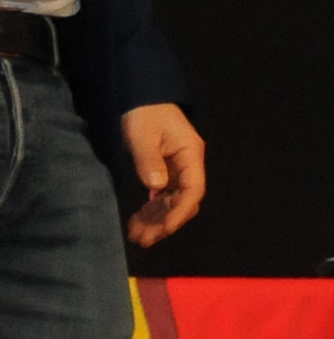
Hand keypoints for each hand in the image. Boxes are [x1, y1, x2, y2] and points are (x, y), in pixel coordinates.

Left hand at [120, 104, 205, 247]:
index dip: (180, 212)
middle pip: (184, 202)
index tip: (164, 229)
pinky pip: (161, 198)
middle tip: (143, 239)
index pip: (193, 190)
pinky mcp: (164, 174)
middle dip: (165, 222)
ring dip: (156, 221)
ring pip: (172, 204)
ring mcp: (177, 172)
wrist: (140, 99)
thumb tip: (155, 186)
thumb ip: (149, 159)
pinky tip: (137, 221)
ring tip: (136, 236)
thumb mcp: (143, 134)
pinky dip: (150, 211)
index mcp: (191, 156)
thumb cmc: (144, 113)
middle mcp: (188, 167)